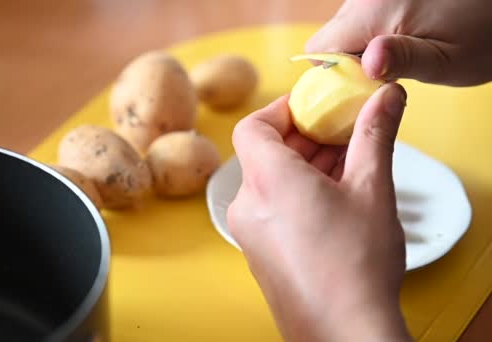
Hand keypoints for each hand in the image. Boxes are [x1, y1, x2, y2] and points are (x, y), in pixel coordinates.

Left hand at [227, 83, 410, 341]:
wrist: (344, 332)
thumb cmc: (355, 265)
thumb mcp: (372, 189)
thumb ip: (374, 134)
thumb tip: (385, 96)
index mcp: (268, 181)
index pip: (252, 126)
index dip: (281, 110)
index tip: (313, 106)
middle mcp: (248, 204)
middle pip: (263, 153)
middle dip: (303, 138)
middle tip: (341, 133)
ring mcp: (250, 232)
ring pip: (270, 181)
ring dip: (303, 166)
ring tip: (346, 166)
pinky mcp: (259, 253)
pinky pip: (271, 208)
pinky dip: (296, 193)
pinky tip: (334, 200)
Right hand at [306, 0, 491, 85]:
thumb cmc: (483, 34)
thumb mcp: (446, 60)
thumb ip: (404, 61)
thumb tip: (367, 62)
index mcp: (374, 10)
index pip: (319, 48)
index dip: (334, 74)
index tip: (363, 85)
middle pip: (331, 37)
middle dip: (351, 61)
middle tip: (388, 74)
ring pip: (346, 27)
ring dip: (364, 45)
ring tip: (402, 54)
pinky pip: (362, 16)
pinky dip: (375, 32)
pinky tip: (404, 38)